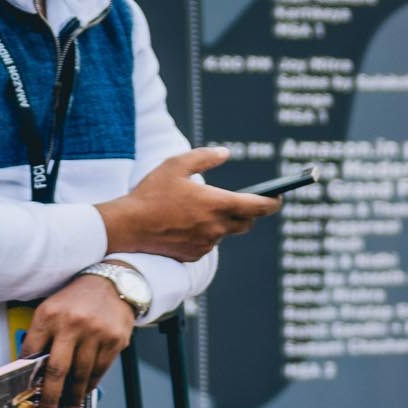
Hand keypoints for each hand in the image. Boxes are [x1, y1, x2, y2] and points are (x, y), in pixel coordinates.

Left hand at [22, 274, 134, 407]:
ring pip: (82, 373)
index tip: (27, 393)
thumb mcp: (52, 309)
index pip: (33, 351)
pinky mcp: (116, 340)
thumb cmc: (77, 300)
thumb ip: (43, 335)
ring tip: (69, 406)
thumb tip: (34, 367)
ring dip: (75, 394)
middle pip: (58, 369)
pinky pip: (102, 368)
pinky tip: (86, 390)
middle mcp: (73, 324)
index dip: (29, 374)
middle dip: (51, 396)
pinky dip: (92, 382)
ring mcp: (97, 333)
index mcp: (50, 315)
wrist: (112, 285)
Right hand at [96, 147, 279, 262]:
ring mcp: (208, 243)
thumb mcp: (175, 165)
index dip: (273, 202)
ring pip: (226, 232)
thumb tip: (225, 153)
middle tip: (243, 201)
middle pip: (247, 222)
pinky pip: (209, 242)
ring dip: (223, 221)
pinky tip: (186, 223)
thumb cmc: (150, 193)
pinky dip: (205, 232)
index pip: (259, 207)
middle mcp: (218, 226)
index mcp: (218, 204)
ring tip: (203, 209)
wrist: (127, 227)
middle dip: (248, 212)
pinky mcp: (196, 254)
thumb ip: (203, 158)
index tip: (279, 198)